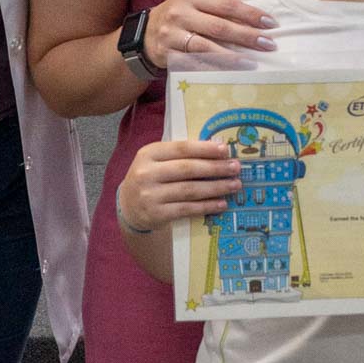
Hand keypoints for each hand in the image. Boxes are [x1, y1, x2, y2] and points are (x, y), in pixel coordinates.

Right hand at [119, 139, 240, 230]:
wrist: (128, 206)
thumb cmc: (150, 178)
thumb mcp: (156, 161)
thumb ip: (179, 155)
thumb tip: (217, 149)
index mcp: (148, 153)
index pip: (181, 148)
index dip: (205, 149)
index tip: (226, 150)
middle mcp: (146, 173)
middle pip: (188, 169)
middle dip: (215, 168)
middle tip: (235, 168)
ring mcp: (150, 195)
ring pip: (190, 190)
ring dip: (216, 188)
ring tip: (234, 185)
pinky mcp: (156, 214)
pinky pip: (187, 209)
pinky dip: (206, 206)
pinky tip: (221, 203)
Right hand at [144, 0, 276, 69]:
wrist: (146, 34)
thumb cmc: (181, 12)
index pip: (225, 3)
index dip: (249, 13)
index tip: (270, 22)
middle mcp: (181, 13)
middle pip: (219, 25)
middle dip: (246, 35)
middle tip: (269, 43)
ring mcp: (173, 34)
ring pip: (207, 45)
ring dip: (233, 54)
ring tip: (254, 60)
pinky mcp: (168, 53)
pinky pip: (195, 61)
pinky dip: (214, 66)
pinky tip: (232, 70)